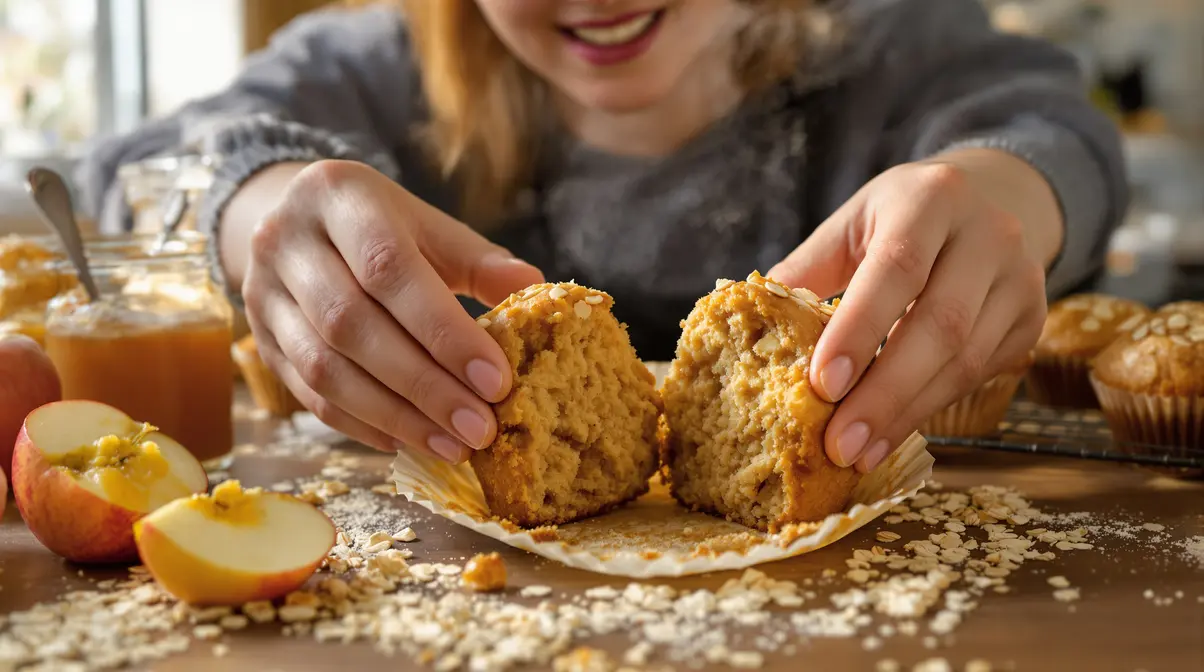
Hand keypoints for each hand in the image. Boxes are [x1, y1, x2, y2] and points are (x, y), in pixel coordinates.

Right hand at [241, 160, 543, 462]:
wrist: (294, 220)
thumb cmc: (380, 226)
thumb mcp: (428, 225)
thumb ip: (478, 259)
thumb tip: (534, 289)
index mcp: (337, 195)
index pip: (388, 268)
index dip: (443, 330)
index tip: (496, 380)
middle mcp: (286, 241)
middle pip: (352, 325)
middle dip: (423, 385)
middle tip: (480, 427)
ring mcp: (262, 293)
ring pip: (325, 368)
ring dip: (395, 415)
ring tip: (453, 445)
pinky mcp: (259, 340)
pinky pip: (309, 395)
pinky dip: (363, 425)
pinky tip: (410, 441)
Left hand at [769, 149, 1062, 472]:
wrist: (991, 198)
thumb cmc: (900, 217)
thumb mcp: (851, 224)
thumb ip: (805, 269)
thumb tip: (747, 327)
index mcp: (931, 198)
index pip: (896, 268)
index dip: (859, 329)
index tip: (822, 384)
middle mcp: (989, 234)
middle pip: (940, 325)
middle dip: (884, 393)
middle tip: (839, 445)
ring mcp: (1021, 279)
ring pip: (966, 360)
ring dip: (907, 414)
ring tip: (858, 453)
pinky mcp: (1032, 319)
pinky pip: (982, 375)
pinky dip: (931, 409)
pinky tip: (891, 436)